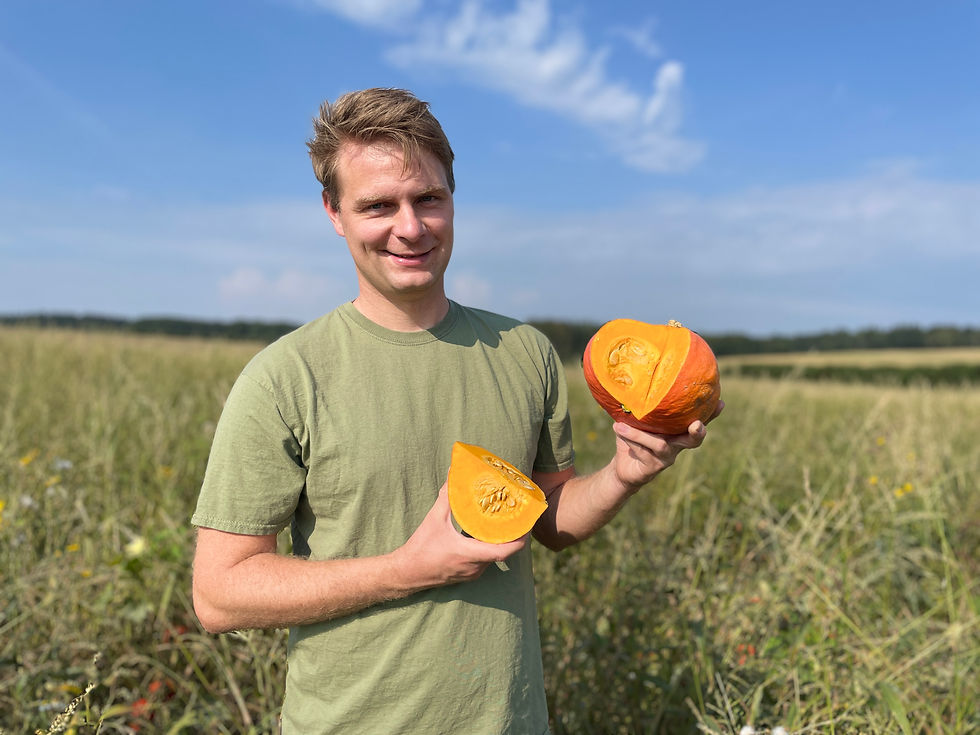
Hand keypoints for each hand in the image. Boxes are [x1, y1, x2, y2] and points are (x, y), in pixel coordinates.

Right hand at [393, 482, 526, 588]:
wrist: (407, 573)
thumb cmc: (420, 548)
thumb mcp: (434, 519)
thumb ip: (446, 497)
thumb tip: (453, 475)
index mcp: (470, 554)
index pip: (505, 551)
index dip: (520, 539)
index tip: (527, 523)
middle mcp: (475, 567)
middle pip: (503, 552)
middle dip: (512, 535)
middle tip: (518, 517)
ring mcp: (472, 573)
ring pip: (495, 557)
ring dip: (501, 542)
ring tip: (506, 523)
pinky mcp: (468, 575)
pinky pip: (486, 561)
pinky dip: (490, 548)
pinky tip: (488, 535)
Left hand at [611, 400, 723, 490]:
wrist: (624, 466)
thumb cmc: (633, 438)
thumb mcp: (636, 420)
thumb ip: (638, 405)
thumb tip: (630, 378)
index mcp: (676, 431)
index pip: (698, 420)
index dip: (711, 414)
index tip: (720, 403)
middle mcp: (676, 444)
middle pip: (693, 440)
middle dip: (697, 432)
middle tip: (697, 425)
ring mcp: (666, 457)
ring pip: (660, 445)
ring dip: (639, 435)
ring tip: (621, 424)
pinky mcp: (653, 467)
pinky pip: (643, 451)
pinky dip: (629, 439)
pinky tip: (618, 429)